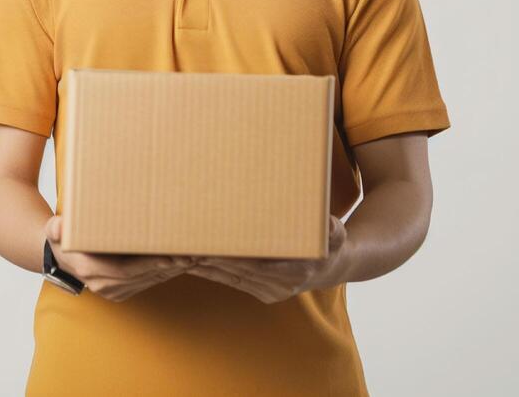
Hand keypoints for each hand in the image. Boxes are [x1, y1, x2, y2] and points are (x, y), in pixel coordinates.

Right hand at [43, 215, 194, 302]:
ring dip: (172, 270)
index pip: (125, 270)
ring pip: (148, 280)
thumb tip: (58, 227)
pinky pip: (147, 282)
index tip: (170, 256)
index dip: (149, 264)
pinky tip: (181, 262)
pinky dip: (165, 273)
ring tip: (194, 256)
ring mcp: (112, 291)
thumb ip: (55, 228)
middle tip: (193, 254)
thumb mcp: (54, 230)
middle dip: (169, 266)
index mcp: (89, 270)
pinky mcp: (121, 291)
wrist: (61, 257)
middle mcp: (102, 284)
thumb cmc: (62, 237)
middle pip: (142, 276)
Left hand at [184, 214, 348, 303]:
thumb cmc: (331, 242)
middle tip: (185, 247)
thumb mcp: (337, 233)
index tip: (211, 248)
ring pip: (232, 279)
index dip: (233, 258)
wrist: (332, 268)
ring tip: (182, 255)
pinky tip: (195, 264)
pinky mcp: (263, 294)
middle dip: (211, 261)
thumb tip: (329, 223)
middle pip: (239, 272)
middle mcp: (282, 286)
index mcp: (297, 271)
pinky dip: (214, 274)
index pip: (258, 265)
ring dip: (206, 269)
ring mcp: (271, 293)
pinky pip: (234, 283)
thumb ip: (332, 228)